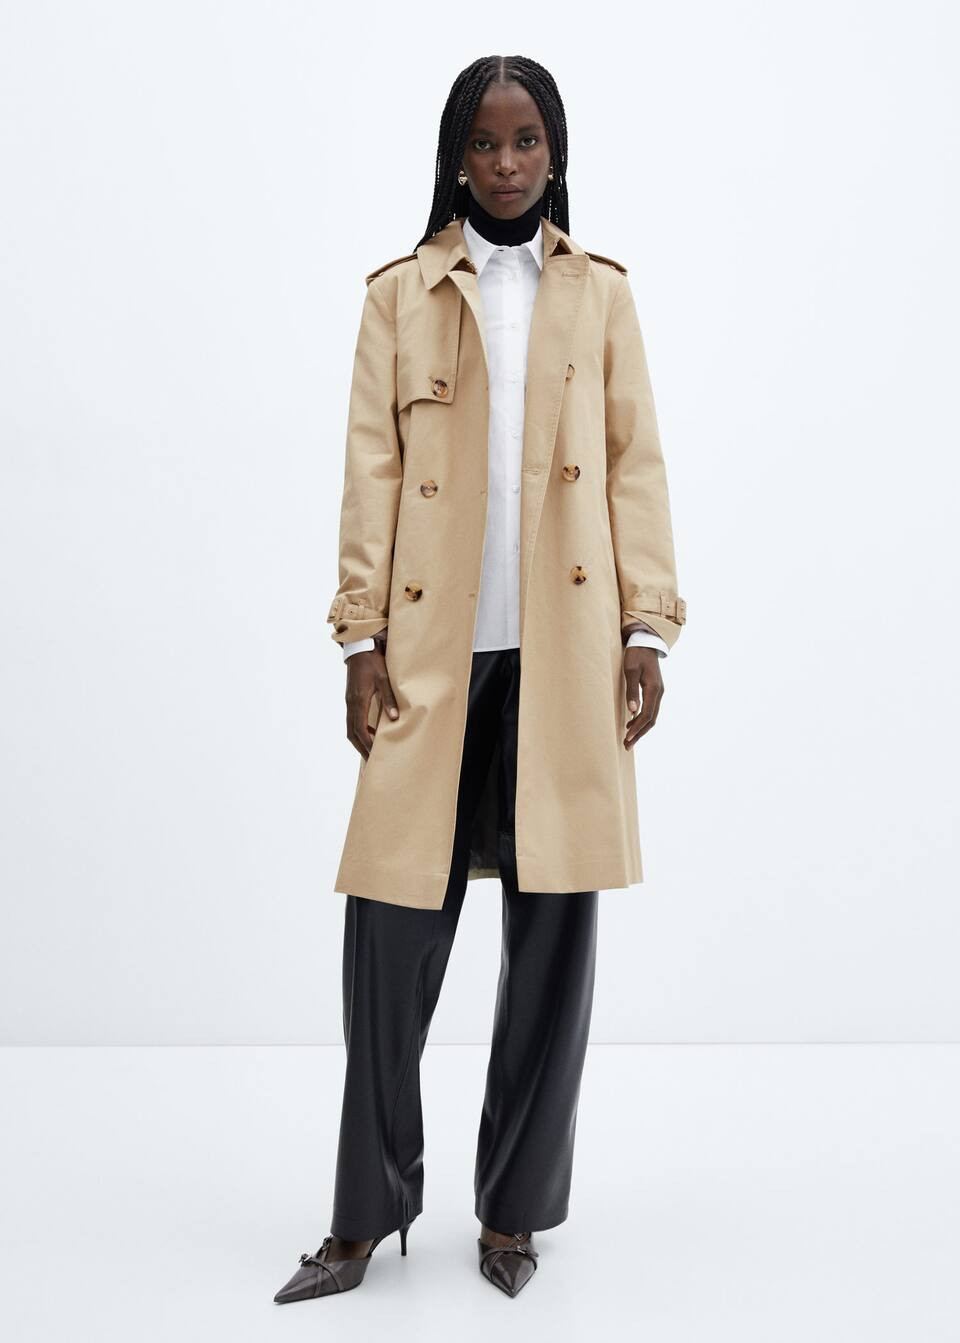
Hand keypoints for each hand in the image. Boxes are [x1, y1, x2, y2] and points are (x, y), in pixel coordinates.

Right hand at [345, 641, 398, 759]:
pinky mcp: (351, 699)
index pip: (359, 729)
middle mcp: (351, 704)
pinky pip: (353, 721)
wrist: (360, 648)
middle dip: (361, 748)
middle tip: (372, 762)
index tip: (375, 755)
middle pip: (352, 733)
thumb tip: (395, 718)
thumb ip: (389, 698)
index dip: (366, 744)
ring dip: (359, 741)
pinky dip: (360, 731)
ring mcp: (349, 702)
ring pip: (350, 728)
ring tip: (371, 752)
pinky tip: (370, 734)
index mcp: (358, 701)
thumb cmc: (372, 662)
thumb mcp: (384, 679)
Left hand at [622, 646, 663, 749]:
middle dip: (639, 733)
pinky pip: (650, 710)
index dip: (637, 728)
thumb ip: (631, 691)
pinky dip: (642, 720)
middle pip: (651, 720)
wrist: (646, 642)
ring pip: (652, 716)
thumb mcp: (630, 671)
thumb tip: (632, 711)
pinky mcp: (655, 691)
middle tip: (627, 745)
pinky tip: (631, 724)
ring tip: (628, 739)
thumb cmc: (636, 654)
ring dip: (641, 729)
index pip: (647, 715)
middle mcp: (659, 693)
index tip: (627, 737)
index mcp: (654, 689)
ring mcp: (658, 692)